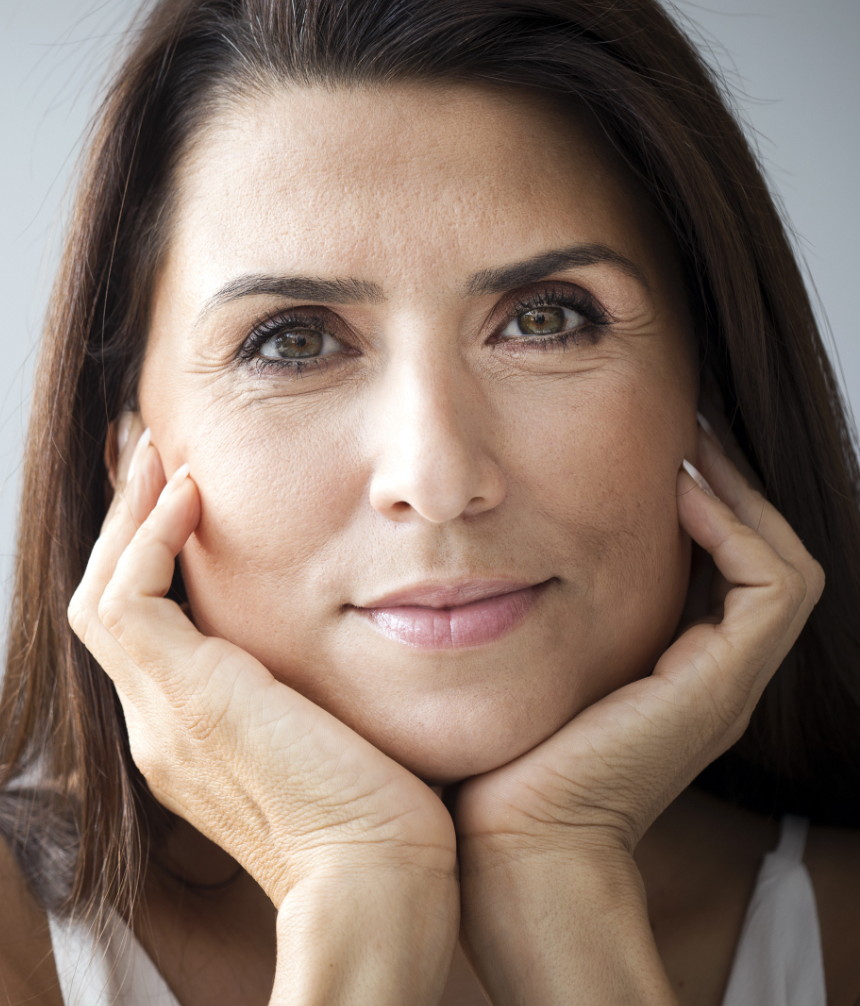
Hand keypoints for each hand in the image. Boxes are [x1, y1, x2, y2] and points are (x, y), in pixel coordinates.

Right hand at [69, 415, 457, 1003]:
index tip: (183, 496)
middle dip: (128, 526)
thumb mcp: (328, 729)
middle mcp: (159, 723)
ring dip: (130, 520)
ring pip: (104, 594)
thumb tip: (338, 626)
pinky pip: (131, 601)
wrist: (376, 875)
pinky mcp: (186, 700)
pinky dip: (150, 541)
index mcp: (191, 731)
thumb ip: (304, 684)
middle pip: (109, 602)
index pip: (146, 627)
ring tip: (164, 457)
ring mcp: (162, 716)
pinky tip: (191, 495)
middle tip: (156, 457)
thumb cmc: (378, 808)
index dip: (151, 557)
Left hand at [453, 418, 823, 1003]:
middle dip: (727, 490)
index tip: (660, 454)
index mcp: (676, 672)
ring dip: (739, 499)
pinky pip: (768, 586)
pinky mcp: (721, 685)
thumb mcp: (528, 670)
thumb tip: (496, 554)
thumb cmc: (504, 761)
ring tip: (691, 449)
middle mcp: (713, 676)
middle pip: (759, 558)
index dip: (704, 507)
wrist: (516, 843)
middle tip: (688, 433)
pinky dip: (734, 532)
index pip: (720, 568)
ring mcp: (726, 683)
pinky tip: (679, 494)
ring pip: (779, 563)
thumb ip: (537, 618)